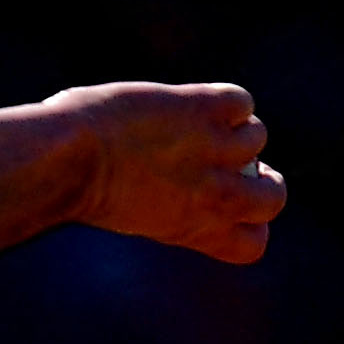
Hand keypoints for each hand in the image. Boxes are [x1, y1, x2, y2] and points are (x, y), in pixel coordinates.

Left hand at [60, 83, 285, 264]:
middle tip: (223, 161)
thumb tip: (180, 178)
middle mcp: (216, 196)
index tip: (222, 204)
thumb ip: (174, 207)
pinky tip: (186, 102)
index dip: (247, 223)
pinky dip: (221, 99)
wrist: (68, 158)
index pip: (254, 244)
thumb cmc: (78, 188)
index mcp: (197, 230)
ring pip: (257, 138)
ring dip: (230, 128)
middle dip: (259, 177)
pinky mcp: (205, 109)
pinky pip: (241, 101)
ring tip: (190, 124)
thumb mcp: (136, 214)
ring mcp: (214, 151)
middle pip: (275, 196)